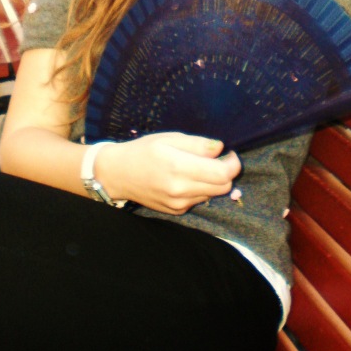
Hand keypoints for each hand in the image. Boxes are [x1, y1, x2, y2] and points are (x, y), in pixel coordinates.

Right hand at [96, 133, 240, 214]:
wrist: (118, 174)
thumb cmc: (144, 150)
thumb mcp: (169, 138)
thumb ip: (197, 144)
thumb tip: (219, 148)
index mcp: (179, 168)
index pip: (222, 174)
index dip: (232, 163)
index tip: (230, 153)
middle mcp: (180, 190)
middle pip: (222, 187)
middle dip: (225, 172)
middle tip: (217, 159)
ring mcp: (178, 204)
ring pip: (213, 195)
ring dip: (213, 181)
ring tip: (199, 167)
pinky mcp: (175, 211)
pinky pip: (199, 200)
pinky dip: (200, 189)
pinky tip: (187, 178)